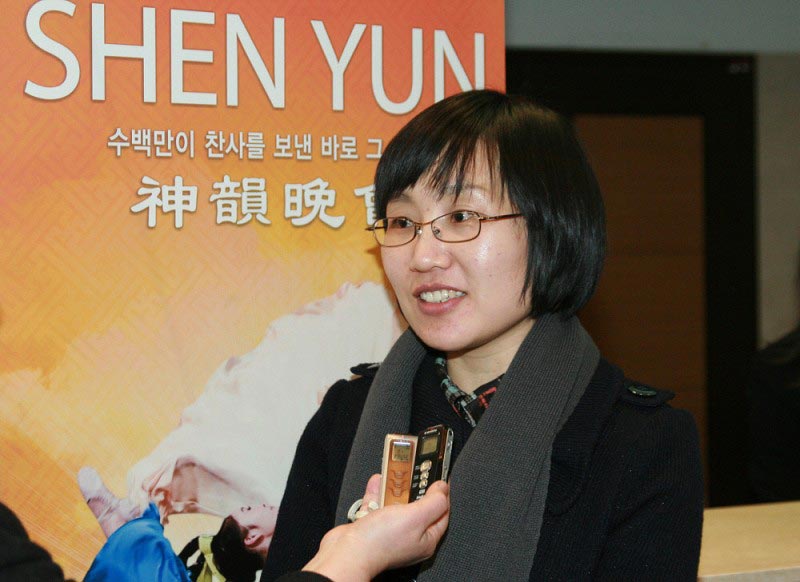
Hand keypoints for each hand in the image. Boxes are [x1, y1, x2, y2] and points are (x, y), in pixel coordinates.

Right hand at [302, 474, 449, 580]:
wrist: (347, 552)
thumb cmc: (381, 541)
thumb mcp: (416, 516)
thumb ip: (434, 502)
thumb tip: (443, 489)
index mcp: (426, 539)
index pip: (441, 513)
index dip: (442, 494)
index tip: (438, 476)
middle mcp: (409, 538)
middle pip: (418, 507)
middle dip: (415, 488)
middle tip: (415, 471)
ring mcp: (391, 533)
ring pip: (396, 505)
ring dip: (394, 489)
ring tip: (394, 473)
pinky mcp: (373, 528)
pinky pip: (378, 506)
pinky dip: (377, 493)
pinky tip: (377, 482)